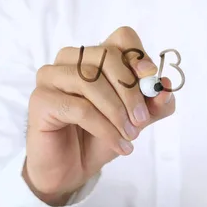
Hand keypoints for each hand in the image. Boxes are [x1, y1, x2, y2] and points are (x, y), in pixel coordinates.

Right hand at [23, 26, 175, 205]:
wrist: (71, 168)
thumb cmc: (100, 136)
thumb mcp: (134, 120)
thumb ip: (153, 104)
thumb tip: (166, 88)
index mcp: (95, 56)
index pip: (122, 37)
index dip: (139, 55)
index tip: (151, 79)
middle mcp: (70, 59)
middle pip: (107, 55)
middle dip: (131, 90)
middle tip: (142, 120)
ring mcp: (51, 76)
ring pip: (91, 80)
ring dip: (117, 112)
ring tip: (130, 136)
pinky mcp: (40, 99)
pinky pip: (79, 107)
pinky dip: (105, 128)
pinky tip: (119, 145)